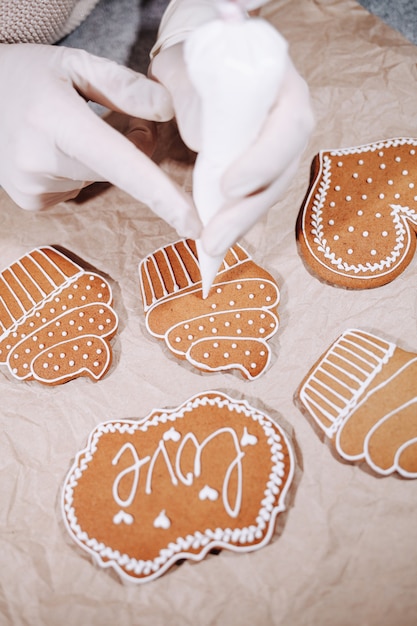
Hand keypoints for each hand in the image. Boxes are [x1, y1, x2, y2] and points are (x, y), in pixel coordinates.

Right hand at [0, 43, 200, 238]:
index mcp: (54, 119)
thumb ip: (123, 87)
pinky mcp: (32, 202)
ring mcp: (32, 187)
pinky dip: (77, 172)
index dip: (161, 196)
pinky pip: (78, 190)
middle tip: (113, 121)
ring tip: (66, 131)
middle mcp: (38, 160)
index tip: (192, 225)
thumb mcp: (74, 63)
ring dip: (97, 161)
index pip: (120, 164)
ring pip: (96, 181)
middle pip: (115, 171)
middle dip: (126, 151)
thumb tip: (167, 111)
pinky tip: (53, 151)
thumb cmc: (27, 76)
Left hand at [150, 5, 313, 257]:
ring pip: (267, 195)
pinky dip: (232, 222)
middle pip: (279, 176)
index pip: (286, 130)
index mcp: (283, 90)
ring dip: (238, 227)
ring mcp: (273, 152)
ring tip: (210, 251)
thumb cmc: (206, 57)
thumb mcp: (206, 51)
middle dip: (246, 212)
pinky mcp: (257, 170)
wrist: (208, 68)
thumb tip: (217, 58)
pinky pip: (251, 200)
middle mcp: (287, 125)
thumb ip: (212, 55)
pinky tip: (215, 244)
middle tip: (214, 241)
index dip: (262, 161)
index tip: (228, 185)